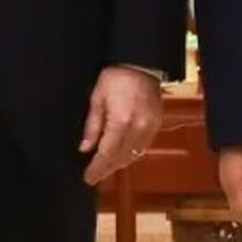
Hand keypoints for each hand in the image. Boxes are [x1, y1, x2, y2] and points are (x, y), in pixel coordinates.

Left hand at [79, 66, 162, 185]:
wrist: (141, 64)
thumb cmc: (116, 77)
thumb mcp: (97, 98)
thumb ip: (92, 126)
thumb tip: (85, 147)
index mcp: (121, 121)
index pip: (107, 154)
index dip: (97, 169)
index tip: (88, 178)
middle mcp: (138, 128)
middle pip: (121, 158)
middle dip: (106, 169)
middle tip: (94, 177)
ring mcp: (150, 127)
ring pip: (134, 155)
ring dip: (119, 164)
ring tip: (105, 169)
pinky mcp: (157, 124)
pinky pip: (144, 146)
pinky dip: (132, 154)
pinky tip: (122, 156)